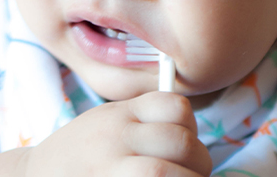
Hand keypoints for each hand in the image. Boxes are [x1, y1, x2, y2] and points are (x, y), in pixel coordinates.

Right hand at [21, 91, 212, 176]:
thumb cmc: (77, 157)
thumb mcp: (103, 124)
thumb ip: (140, 121)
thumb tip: (189, 134)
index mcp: (119, 115)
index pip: (175, 107)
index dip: (190, 126)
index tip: (184, 145)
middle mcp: (114, 137)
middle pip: (181, 143)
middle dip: (199, 163)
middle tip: (193, 175)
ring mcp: (108, 168)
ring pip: (167, 173)